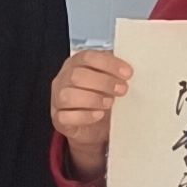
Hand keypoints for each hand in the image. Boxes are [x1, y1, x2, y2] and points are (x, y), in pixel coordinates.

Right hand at [50, 46, 131, 176]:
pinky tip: (99, 115)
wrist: (93, 129)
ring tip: (110, 103)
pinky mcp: (58, 119)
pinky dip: (84, 115)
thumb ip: (114, 73)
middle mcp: (63, 79)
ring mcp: (57, 100)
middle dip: (103, 82)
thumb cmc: (102, 99)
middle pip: (77, 75)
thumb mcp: (109, 83)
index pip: (88, 57)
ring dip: (93, 98)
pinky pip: (66, 116)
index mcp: (75, 64)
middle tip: (122, 90)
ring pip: (68, 95)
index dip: (109, 64)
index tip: (128, 73)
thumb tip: (128, 71)